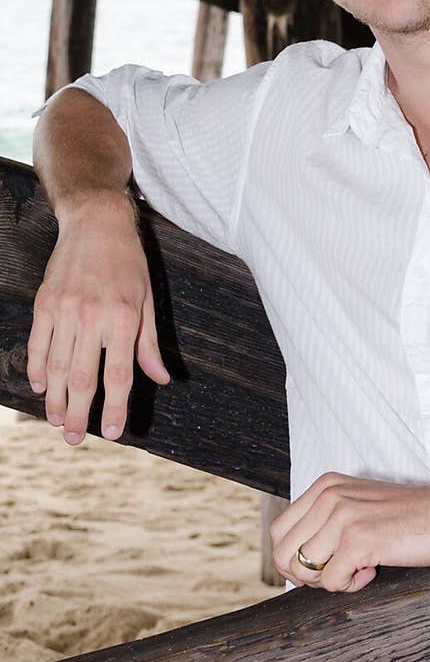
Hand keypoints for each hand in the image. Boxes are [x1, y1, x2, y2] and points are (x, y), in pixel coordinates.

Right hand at [26, 193, 169, 444]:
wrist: (96, 222)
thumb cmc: (128, 263)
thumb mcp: (148, 300)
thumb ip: (148, 344)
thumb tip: (160, 378)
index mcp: (124, 319)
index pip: (118, 375)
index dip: (113, 408)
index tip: (111, 433)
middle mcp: (92, 317)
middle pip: (83, 378)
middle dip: (79, 413)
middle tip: (74, 439)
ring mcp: (64, 310)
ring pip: (57, 366)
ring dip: (56, 398)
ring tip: (57, 421)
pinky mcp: (45, 302)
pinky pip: (38, 343)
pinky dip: (38, 368)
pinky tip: (42, 388)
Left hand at [270, 471, 429, 592]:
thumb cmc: (416, 518)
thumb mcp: (362, 506)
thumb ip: (328, 522)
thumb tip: (293, 563)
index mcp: (326, 485)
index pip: (279, 531)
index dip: (294, 560)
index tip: (324, 567)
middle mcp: (329, 496)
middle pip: (282, 552)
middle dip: (307, 575)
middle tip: (340, 574)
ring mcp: (343, 516)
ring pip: (303, 570)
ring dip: (330, 581)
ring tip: (361, 569)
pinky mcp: (359, 540)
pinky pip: (331, 582)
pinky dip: (351, 586)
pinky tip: (374, 570)